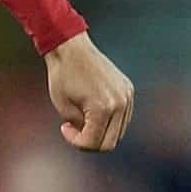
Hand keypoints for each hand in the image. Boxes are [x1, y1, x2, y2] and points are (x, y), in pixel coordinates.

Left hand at [45, 31, 134, 151]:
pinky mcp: (128, 90)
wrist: (70, 48)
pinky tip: (92, 109)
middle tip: (73, 128)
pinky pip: (122, 116)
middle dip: (89, 140)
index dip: (76, 142)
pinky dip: (109, 120)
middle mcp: (120, 104)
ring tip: (82, 117)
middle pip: (110, 142)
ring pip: (118, 131)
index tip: (64, 127)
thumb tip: (93, 138)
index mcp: (103, 108)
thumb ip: (81, 128)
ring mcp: (127, 96)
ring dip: (101, 131)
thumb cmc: (62, 75)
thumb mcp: (64, 108)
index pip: (94, 143)